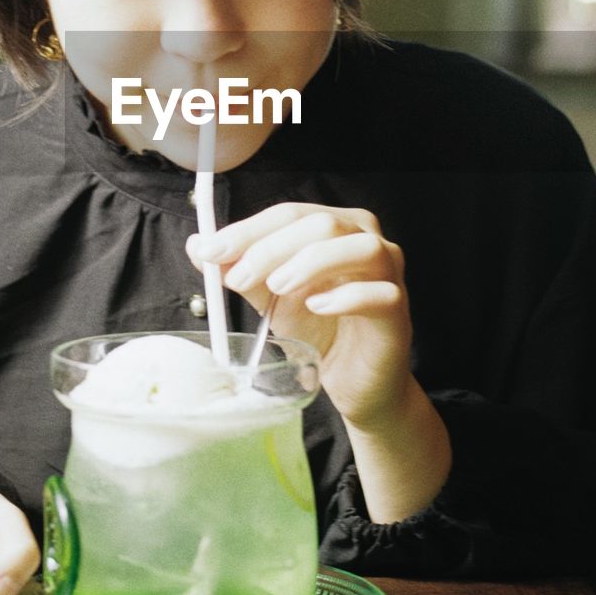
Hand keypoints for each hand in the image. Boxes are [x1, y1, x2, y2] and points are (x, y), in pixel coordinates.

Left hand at [187, 203, 411, 429]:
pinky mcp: (397, 311)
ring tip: (276, 288)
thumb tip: (198, 247)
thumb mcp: (269, 296)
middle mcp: (366, 239)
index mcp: (336, 225)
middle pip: (321, 224)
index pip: (290, 213)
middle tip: (237, 278)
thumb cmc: (318, 329)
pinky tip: (317, 306)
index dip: (248, 229)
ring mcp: (388, 273)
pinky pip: (380, 293)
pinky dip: (345, 296)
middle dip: (271, 247)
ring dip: (310, 262)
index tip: (211, 251)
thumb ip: (239, 269)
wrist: (353, 380)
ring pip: (359, 247)